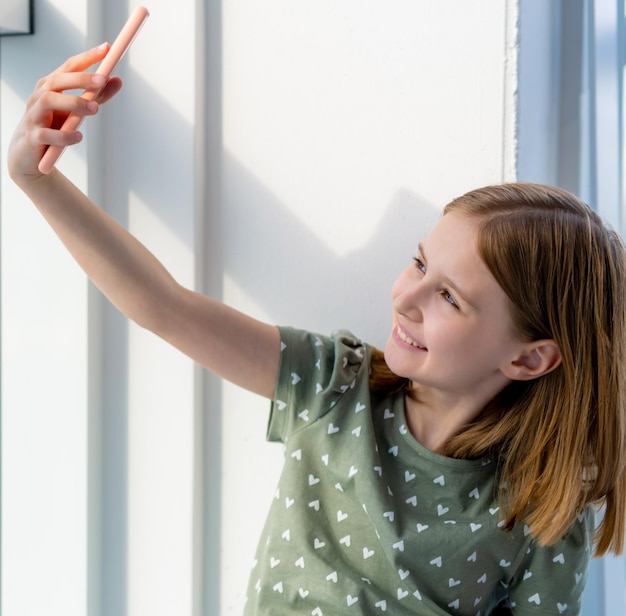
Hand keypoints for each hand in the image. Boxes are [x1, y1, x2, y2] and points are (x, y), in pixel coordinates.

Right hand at [7, 43, 123, 182]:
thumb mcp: (77, 110)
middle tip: (102, 80)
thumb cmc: (54, 126)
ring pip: (48, 101)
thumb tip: (117, 79)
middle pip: (58, 80)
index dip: (88, 57)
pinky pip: (47, 134)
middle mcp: (40, 96)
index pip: (69, 66)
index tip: (107, 49)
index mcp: (51, 86)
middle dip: (80, 78)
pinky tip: (78, 137)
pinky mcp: (33, 137)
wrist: (28, 153)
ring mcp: (34, 115)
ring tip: (95, 109)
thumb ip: (97, 95)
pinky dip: (64, 136)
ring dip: (73, 103)